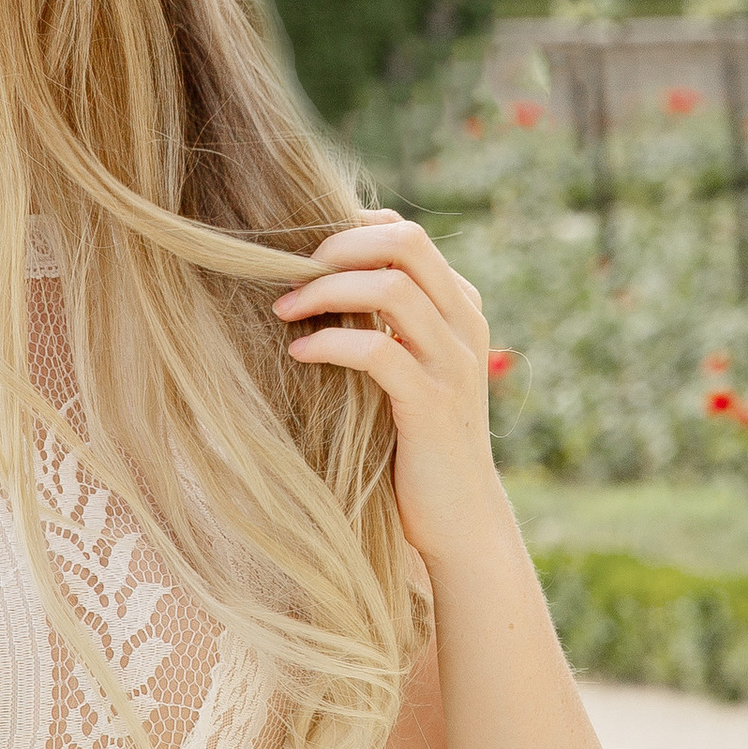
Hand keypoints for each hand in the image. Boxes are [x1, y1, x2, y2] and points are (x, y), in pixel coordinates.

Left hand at [273, 213, 498, 567]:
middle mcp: (465, 326)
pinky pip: (378, 351)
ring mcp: (453, 364)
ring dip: (325, 289)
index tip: (303, 253)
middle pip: (406, 242)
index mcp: (460, 308)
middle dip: (337, 246)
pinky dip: (331, 342)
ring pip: (393, 288)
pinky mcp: (433, 405)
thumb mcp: (409, 369)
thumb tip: (316, 281)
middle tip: (289, 274)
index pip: (408, 235)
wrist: (461, 518)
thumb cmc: (417, 442)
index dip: (351, 230)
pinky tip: (299, 354)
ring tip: (282, 309)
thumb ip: (387, 324)